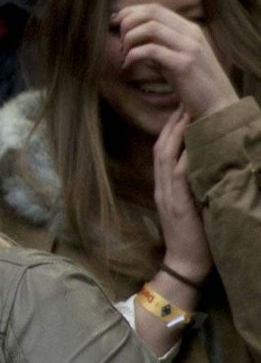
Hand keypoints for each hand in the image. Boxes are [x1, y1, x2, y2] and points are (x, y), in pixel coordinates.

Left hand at [115, 4, 240, 119]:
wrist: (218, 106)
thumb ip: (158, 47)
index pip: (155, 8)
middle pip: (151, 12)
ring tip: (124, 56)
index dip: (130, 13)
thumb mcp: (174, 60)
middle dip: (126, 23)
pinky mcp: (183, 64)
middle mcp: (191, 33)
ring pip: (149, 28)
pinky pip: (150, 51)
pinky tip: (127, 67)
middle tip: (119, 44)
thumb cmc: (193, 85)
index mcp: (189, 29)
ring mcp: (189, 47)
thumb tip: (130, 40)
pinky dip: (132, 56)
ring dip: (129, 40)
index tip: (114, 25)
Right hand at [153, 108, 213, 285]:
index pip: (163, 149)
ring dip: (177, 131)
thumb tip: (200, 162)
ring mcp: (168, 194)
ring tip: (187, 111)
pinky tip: (194, 140)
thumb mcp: (187, 205)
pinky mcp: (177, 203)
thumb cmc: (192, 236)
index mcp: (163, 186)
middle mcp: (162, 186)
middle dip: (173, 121)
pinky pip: (179, 173)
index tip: (182, 106)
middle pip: (161, 146)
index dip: (171, 126)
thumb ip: (188, 184)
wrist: (186, 263)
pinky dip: (185, 154)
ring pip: (166, 155)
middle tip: (184, 98)